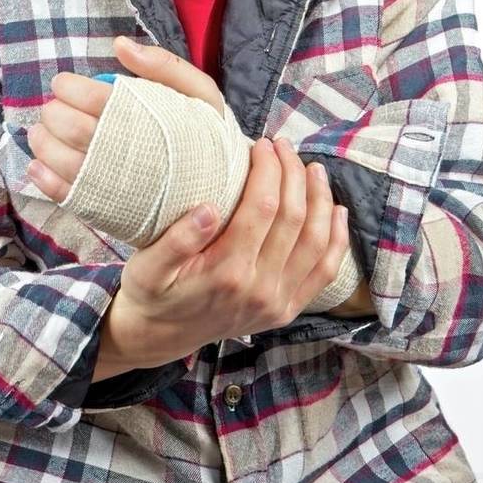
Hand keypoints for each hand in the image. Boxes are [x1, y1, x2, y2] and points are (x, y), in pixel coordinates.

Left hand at [27, 36, 223, 200]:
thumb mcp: (200, 93)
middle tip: (52, 106)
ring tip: (40, 132)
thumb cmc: (207, 137)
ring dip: (42, 144)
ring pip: (64, 162)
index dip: (70, 88)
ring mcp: (116, 187)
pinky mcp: (110, 211)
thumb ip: (163, 65)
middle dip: (53, 113)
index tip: (63, 83)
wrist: (223, 193)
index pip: (94, 99)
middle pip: (72, 129)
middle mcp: (126, 155)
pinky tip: (37, 166)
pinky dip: (45, 180)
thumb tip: (120, 44)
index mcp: (146, 119)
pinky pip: (69, 197)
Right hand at [115, 131, 349, 348]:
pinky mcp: (287, 311)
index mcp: (227, 272)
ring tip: (314, 168)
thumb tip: (209, 209)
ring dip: (320, 199)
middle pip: (294, 218)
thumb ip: (176, 241)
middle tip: (284, 145)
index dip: (268, 169)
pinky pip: (324, 272)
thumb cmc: (151, 294)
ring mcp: (278, 303)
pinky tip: (337, 211)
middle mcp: (260, 289)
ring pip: (316, 242)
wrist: (160, 338)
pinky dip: (336, 240)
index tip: (262, 144)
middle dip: (293, 173)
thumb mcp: (146, 267)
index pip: (263, 207)